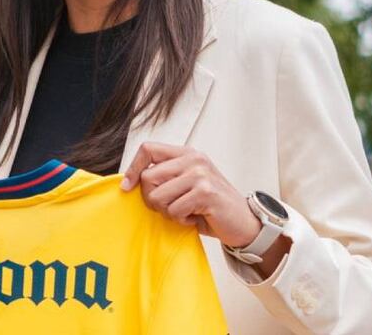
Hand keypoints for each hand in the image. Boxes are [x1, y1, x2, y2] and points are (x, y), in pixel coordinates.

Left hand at [121, 142, 260, 247]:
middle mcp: (193, 159)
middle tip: (169, 208)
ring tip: (185, 212)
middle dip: (151, 199)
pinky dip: (181, 220)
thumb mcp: (187, 183)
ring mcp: (200, 174)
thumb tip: (129, 182)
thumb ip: (165, 176)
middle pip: (148, 177)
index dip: (133, 168)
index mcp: (187, 153)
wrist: (243, 222)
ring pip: (158, 196)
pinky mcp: (205, 192)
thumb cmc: (210, 206)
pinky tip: (195, 218)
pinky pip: (174, 210)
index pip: (148, 149)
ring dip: (168, 212)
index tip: (127, 187)